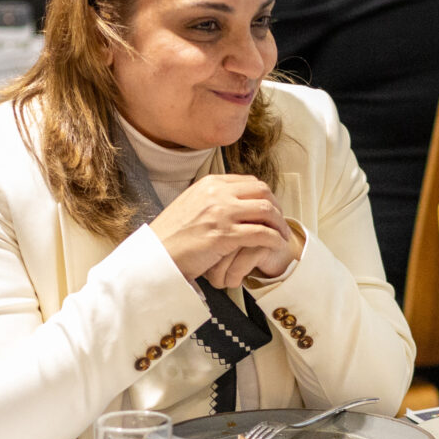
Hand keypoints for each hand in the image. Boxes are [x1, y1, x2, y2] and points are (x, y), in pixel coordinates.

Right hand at [151, 175, 295, 286]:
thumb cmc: (173, 236)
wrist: (155, 256)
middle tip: (280, 223)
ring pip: (266, 210)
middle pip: (263, 191)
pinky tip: (276, 245)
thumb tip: (234, 199)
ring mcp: (221, 213)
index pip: (250, 182)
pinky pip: (262, 233)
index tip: (271, 209)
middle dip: (277, 207)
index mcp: (210, 184)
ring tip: (282, 236)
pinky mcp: (224, 235)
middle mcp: (217, 193)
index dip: (266, 196)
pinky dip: (274, 239)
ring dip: (280, 224)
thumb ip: (213, 199)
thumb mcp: (191, 204)